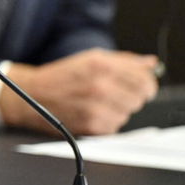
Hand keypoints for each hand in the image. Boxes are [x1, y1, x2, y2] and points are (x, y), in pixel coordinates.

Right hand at [0, 48, 158, 135]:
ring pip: (129, 113)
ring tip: (99, 102)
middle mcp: (101, 86)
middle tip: (114, 92)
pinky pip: (116, 126)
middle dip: (131, 95)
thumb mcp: (91, 58)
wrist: (33, 93)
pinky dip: (108, 121)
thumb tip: (151, 64)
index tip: (141, 85)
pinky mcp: (93, 126)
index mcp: (103, 65)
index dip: (146, 83)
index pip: (145, 80)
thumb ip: (125, 61)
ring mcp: (97, 108)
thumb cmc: (62, 75)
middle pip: (140, 98)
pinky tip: (92, 112)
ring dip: (119, 109)